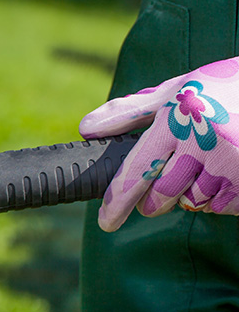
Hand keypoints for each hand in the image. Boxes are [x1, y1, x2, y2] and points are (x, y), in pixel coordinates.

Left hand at [79, 58, 238, 231]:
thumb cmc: (223, 89)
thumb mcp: (178, 89)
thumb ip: (131, 110)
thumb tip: (87, 128)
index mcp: (177, 117)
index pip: (137, 169)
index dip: (119, 200)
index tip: (107, 222)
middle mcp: (203, 141)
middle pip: (163, 194)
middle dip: (156, 199)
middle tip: (162, 189)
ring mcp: (231, 163)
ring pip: (194, 202)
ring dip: (192, 194)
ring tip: (207, 165)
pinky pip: (223, 206)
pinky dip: (221, 197)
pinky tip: (229, 172)